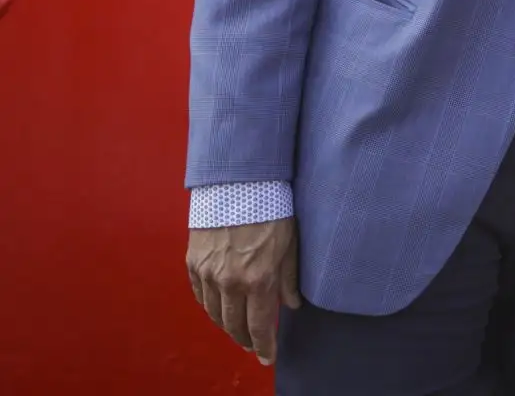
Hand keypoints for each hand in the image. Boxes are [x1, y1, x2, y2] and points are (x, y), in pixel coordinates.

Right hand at [187, 219, 300, 365]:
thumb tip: (292, 305)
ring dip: (226, 325)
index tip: (268, 358)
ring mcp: (208, 274)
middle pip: (233, 325)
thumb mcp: (290, 245)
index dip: (264, 345)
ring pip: (214, 313)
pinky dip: (210, 307)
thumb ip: (289, 279)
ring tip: (237, 329)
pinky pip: (200, 295)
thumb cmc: (272, 211)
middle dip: (244, 339)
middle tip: (253, 345)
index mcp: (257, 279)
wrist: (238, 185)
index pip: (258, 325)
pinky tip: (218, 308)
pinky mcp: (193, 263)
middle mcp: (229, 282)